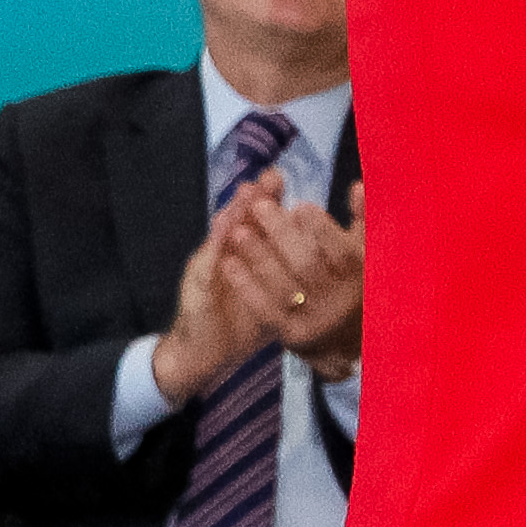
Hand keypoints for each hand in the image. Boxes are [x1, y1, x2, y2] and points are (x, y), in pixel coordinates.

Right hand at [151, 170, 288, 401]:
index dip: (270, 199)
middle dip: (257, 198)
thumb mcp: (278, 291)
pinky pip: (207, 265)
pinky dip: (216, 245)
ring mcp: (211, 268)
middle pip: (242, 220)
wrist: (208, 351)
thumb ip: (296, 268)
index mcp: (249, 253)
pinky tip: (224, 229)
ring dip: (235, 212)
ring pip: (224, 235)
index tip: (283, 177)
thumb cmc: (248, 318)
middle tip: (270, 175)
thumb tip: (328, 248)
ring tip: (246, 191)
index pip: (259, 221)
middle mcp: (228, 255)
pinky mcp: (197, 287)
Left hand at [220, 180, 366, 378]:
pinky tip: (229, 263)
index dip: (322, 229)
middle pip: (308, 265)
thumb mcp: (368, 255)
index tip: (300, 205)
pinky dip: (247, 285)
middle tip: (259, 206)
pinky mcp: (292, 335)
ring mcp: (315, 320)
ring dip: (259, 256)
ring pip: (284, 285)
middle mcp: (339, 300)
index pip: (342, 252)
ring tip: (238, 230)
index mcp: (361, 278)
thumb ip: (364, 221)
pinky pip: (266, 309)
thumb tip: (356, 185)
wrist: (352, 345)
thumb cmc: (357, 288)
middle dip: (282, 233)